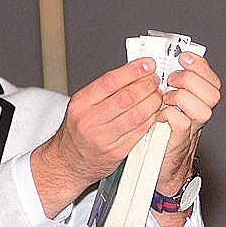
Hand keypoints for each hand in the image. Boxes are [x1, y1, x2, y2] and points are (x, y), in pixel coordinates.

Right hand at [32, 59, 163, 216]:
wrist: (67, 161)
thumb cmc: (77, 131)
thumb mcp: (82, 105)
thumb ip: (104, 89)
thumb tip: (133, 71)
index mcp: (80, 104)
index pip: (110, 81)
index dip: (133, 71)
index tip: (147, 64)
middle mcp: (90, 121)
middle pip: (126, 97)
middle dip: (146, 85)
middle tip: (155, 80)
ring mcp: (103, 138)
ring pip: (137, 115)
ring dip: (153, 102)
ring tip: (157, 95)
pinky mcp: (116, 152)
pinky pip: (140, 132)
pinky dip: (151, 119)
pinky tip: (155, 112)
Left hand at [153, 51, 221, 196]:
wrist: (163, 163)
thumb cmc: (162, 129)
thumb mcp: (169, 101)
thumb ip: (170, 82)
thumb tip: (157, 61)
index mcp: (200, 101)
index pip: (212, 79)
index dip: (200, 66)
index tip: (183, 57)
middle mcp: (201, 114)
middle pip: (212, 93)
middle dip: (189, 81)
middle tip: (171, 81)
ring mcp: (193, 128)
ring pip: (202, 108)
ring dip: (179, 98)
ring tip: (165, 100)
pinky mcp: (179, 139)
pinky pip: (181, 122)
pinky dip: (167, 114)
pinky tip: (159, 115)